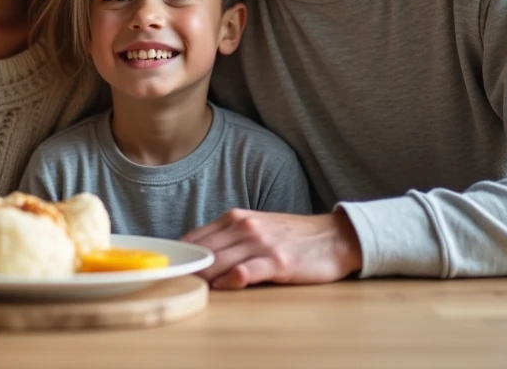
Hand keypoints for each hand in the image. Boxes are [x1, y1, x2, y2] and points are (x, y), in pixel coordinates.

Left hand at [182, 210, 362, 288]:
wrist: (334, 236)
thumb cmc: (293, 236)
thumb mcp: (256, 227)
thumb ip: (229, 237)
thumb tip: (199, 255)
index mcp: (236, 218)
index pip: (196, 238)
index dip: (182, 256)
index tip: (173, 270)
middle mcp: (245, 227)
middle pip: (204, 252)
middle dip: (189, 270)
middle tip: (178, 284)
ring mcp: (261, 244)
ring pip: (219, 261)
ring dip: (204, 277)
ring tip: (194, 289)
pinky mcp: (278, 262)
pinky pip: (246, 271)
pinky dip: (230, 280)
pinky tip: (223, 286)